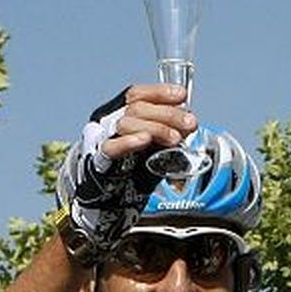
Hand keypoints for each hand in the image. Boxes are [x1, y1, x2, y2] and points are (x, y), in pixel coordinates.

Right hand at [56, 84, 195, 255]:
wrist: (109, 199)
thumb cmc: (133, 168)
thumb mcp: (155, 147)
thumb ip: (168, 133)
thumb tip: (189, 122)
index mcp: (122, 114)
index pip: (137, 94)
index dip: (158, 92)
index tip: (182, 95)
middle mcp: (109, 121)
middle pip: (137, 108)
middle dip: (168, 114)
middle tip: (191, 123)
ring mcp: (103, 139)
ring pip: (126, 123)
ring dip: (155, 128)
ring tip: (176, 139)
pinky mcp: (99, 160)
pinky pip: (111, 147)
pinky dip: (128, 141)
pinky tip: (145, 140)